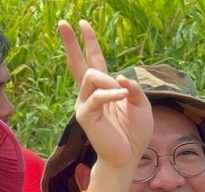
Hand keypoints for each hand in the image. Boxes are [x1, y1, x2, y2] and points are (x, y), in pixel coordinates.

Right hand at [58, 20, 152, 168]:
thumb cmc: (135, 133)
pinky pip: (97, 96)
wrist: (128, 157)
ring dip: (109, 81)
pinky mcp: (85, 115)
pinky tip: (121, 96)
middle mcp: (91, 94)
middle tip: (63, 22)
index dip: (89, 42)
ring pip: (91, 76)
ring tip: (123, 95)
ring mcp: (85, 104)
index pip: (94, 61)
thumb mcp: (141, 105)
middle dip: (71, 42)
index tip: (83, 24)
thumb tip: (120, 77)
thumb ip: (133, 89)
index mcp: (104, 89)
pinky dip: (111, 94)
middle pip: (78, 63)